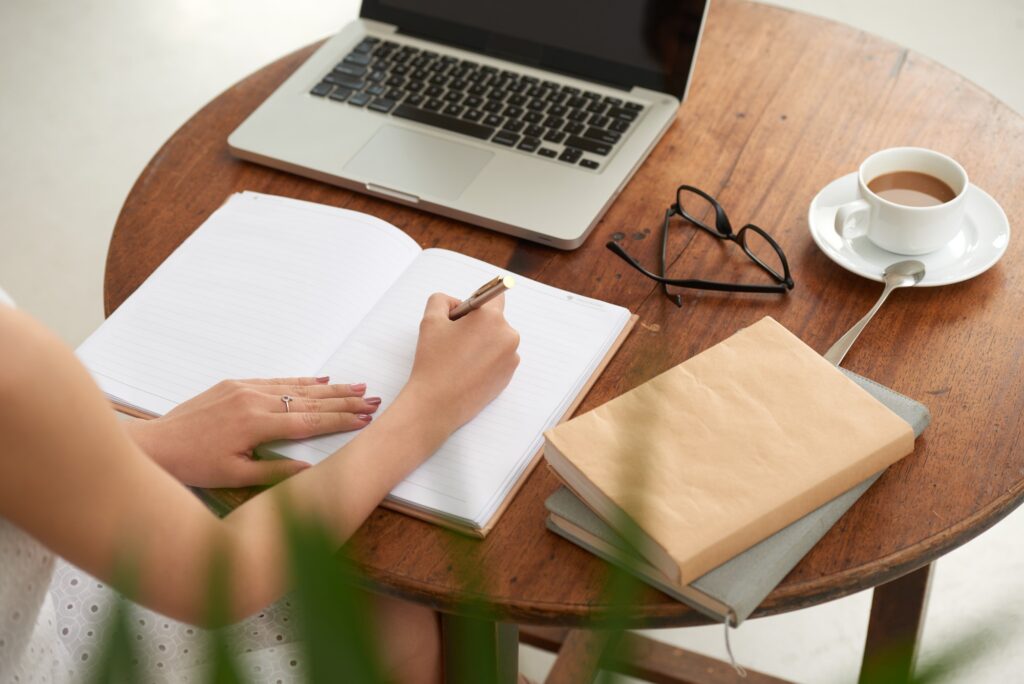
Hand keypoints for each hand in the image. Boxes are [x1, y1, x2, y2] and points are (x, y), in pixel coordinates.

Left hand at [124, 377, 380, 487]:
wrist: (156, 444)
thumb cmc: (193, 465)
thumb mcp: (236, 477)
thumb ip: (275, 472)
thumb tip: (310, 470)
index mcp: (257, 425)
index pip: (310, 422)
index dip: (341, 420)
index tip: (365, 419)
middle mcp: (254, 401)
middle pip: (310, 400)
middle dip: (344, 400)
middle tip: (371, 398)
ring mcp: (244, 389)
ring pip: (295, 387)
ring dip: (328, 388)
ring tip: (355, 387)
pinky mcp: (234, 384)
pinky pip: (275, 380)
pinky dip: (299, 381)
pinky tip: (319, 380)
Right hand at [404, 293, 519, 435]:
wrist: (437, 404)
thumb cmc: (433, 362)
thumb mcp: (431, 320)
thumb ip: (442, 300)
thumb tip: (456, 303)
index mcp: (491, 318)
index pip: (494, 295)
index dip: (477, 302)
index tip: (468, 310)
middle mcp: (508, 336)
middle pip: (494, 320)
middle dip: (477, 325)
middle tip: (454, 339)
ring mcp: (511, 358)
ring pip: (497, 340)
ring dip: (482, 343)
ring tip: (459, 358)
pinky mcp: (509, 376)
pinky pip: (499, 359)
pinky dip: (486, 361)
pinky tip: (467, 370)